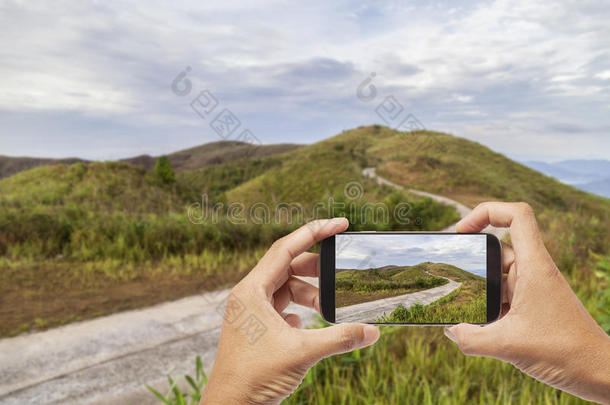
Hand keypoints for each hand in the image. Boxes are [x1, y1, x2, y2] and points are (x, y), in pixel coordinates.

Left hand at [201, 218, 379, 403]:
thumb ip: (340, 338)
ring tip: (328, 307)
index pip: (285, 248)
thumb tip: (373, 332)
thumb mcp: (302, 353)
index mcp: (252, 291)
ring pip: (286, 288)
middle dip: (316, 269)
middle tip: (341, 270)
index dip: (314, 231)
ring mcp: (252, 311)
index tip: (340, 223)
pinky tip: (308, 323)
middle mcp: (249, 295)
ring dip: (310, 294)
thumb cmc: (254, 378)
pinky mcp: (257, 327)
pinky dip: (300, 309)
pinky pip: (282, 306)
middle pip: (287, 266)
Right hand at [445, 202, 609, 403]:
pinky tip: (476, 325)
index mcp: (534, 267)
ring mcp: (533, 288)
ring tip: (460, 304)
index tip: (462, 230)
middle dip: (473, 258)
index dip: (487, 211)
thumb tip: (450, 330)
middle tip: (450, 270)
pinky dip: (487, 304)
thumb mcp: (508, 346)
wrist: (597, 372)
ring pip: (498, 274)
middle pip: (498, 247)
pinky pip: (503, 295)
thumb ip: (471, 339)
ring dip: (479, 287)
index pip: (517, 216)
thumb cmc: (564, 352)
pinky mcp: (532, 306)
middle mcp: (534, 272)